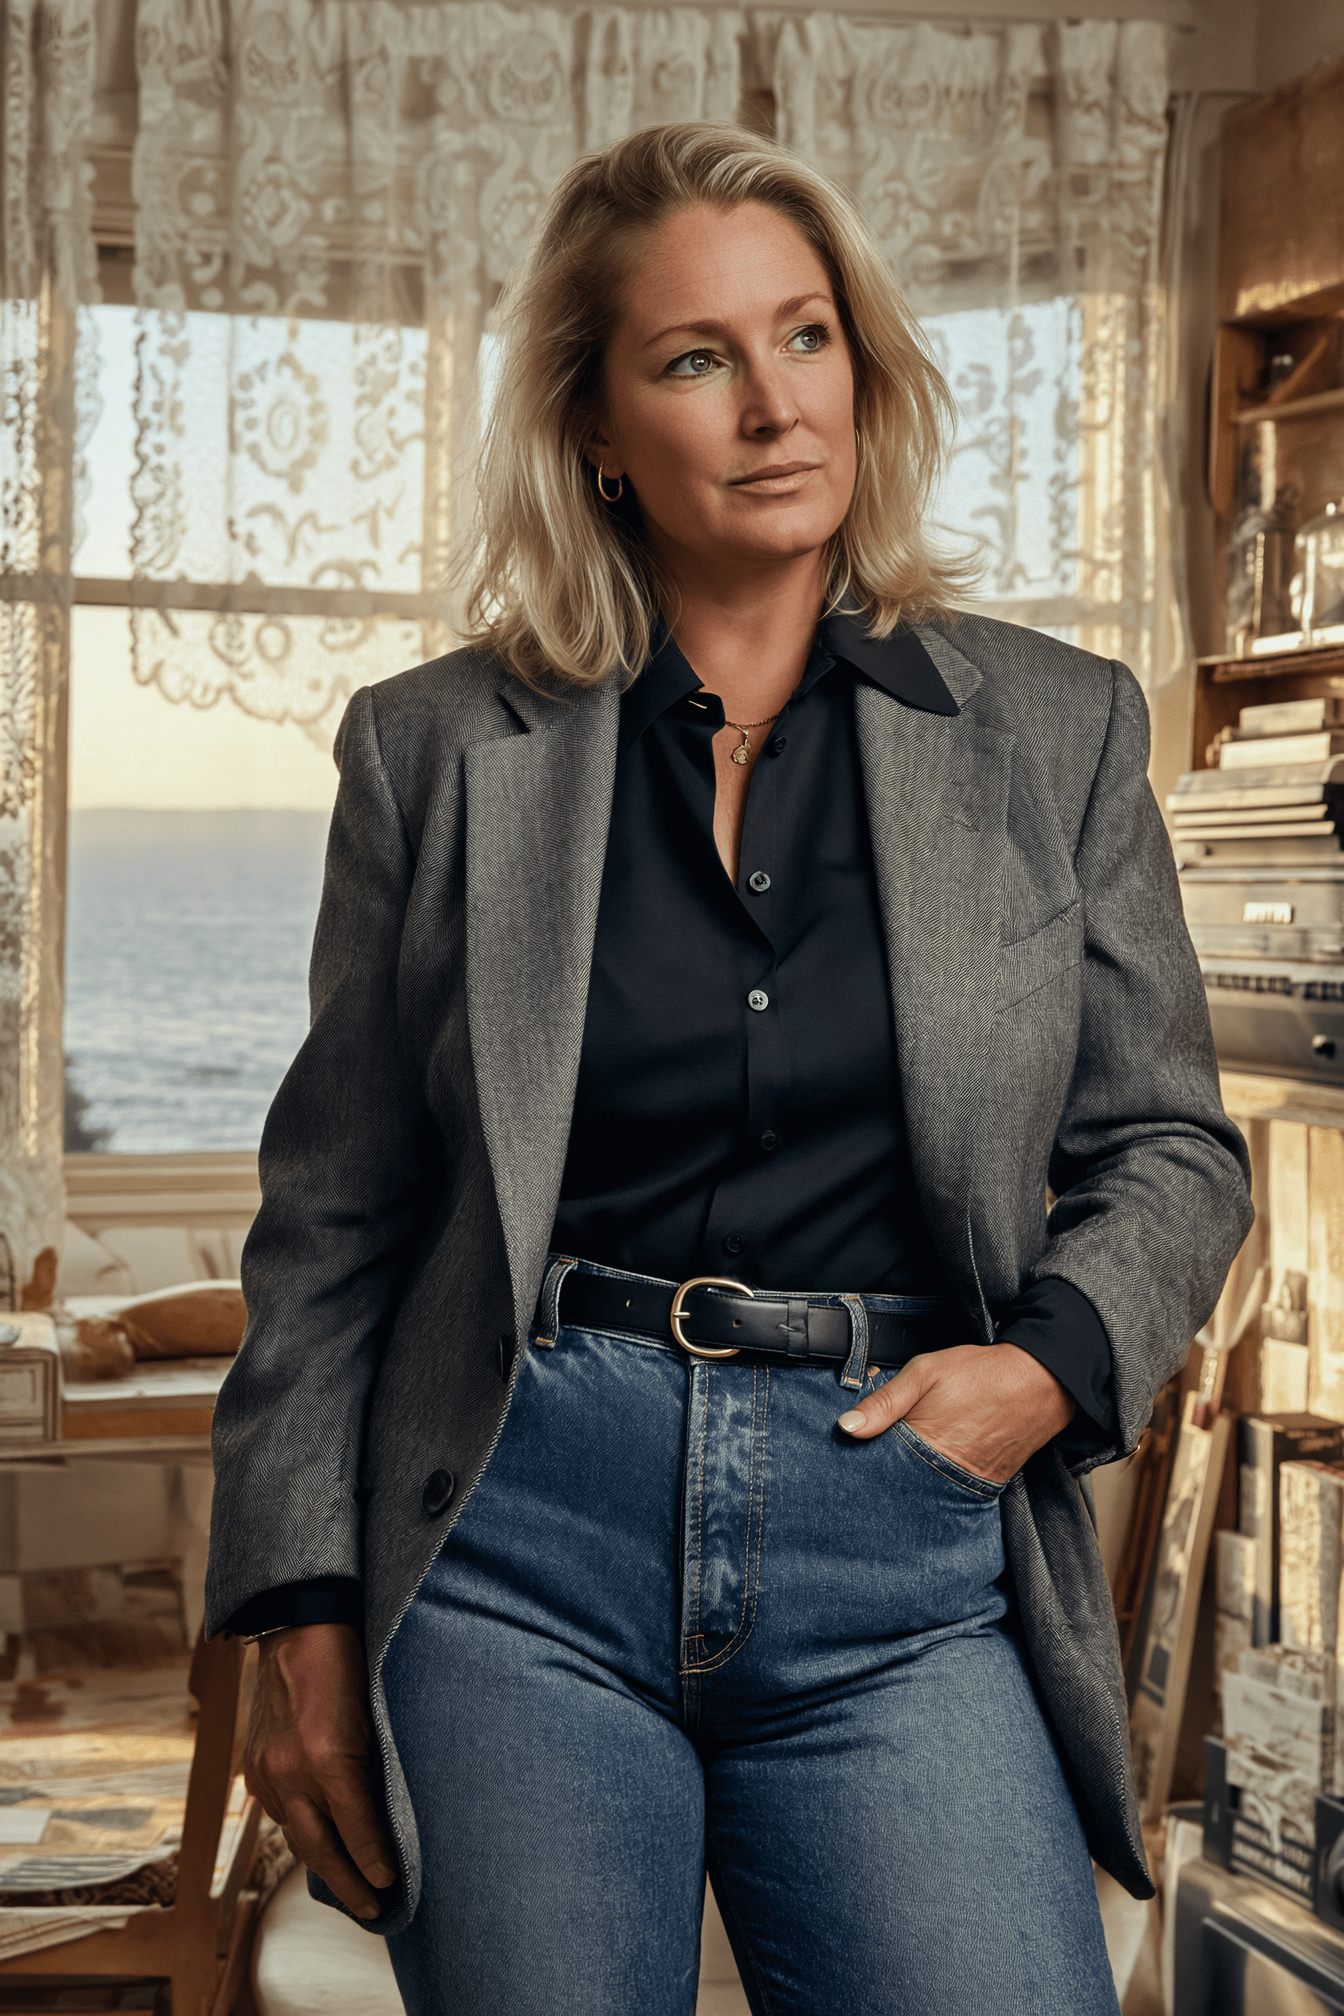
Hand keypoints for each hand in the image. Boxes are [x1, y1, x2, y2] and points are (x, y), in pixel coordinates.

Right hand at [243, 1622, 397, 1919]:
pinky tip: (318, 1843)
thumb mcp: (374, 1714)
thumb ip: (374, 1766)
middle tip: (372, 1911)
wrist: (298, 1625)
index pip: (357, 1825)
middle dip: (347, 1884)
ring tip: (348, 1887)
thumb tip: (388, 1815)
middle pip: (321, 1848)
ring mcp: (266, 1771)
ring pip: (296, 1835)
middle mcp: (290, 1772)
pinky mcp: (253, 1767)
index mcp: (327, 1757)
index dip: (374, 1860)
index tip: (391, 1885)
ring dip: (322, 1863)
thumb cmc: (348, 1663)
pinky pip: (278, 1813)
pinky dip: (300, 1830)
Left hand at [836, 1342, 1075, 1482]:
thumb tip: (847, 1426)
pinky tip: (929, 1466)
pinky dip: (935, 1480)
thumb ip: (885, 1401)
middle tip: (871, 1460)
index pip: (877, 1466)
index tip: (847, 1453)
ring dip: (908, 1479)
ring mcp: (965, 1483)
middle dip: (883, 1474)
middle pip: (898, 1483)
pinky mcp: (984, 1485)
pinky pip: (950, 1490)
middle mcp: (943, 1472)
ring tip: (902, 1462)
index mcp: (923, 1445)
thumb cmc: (981, 1374)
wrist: (1040, 1383)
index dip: (862, 1458)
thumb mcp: (925, 1372)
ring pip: (922, 1489)